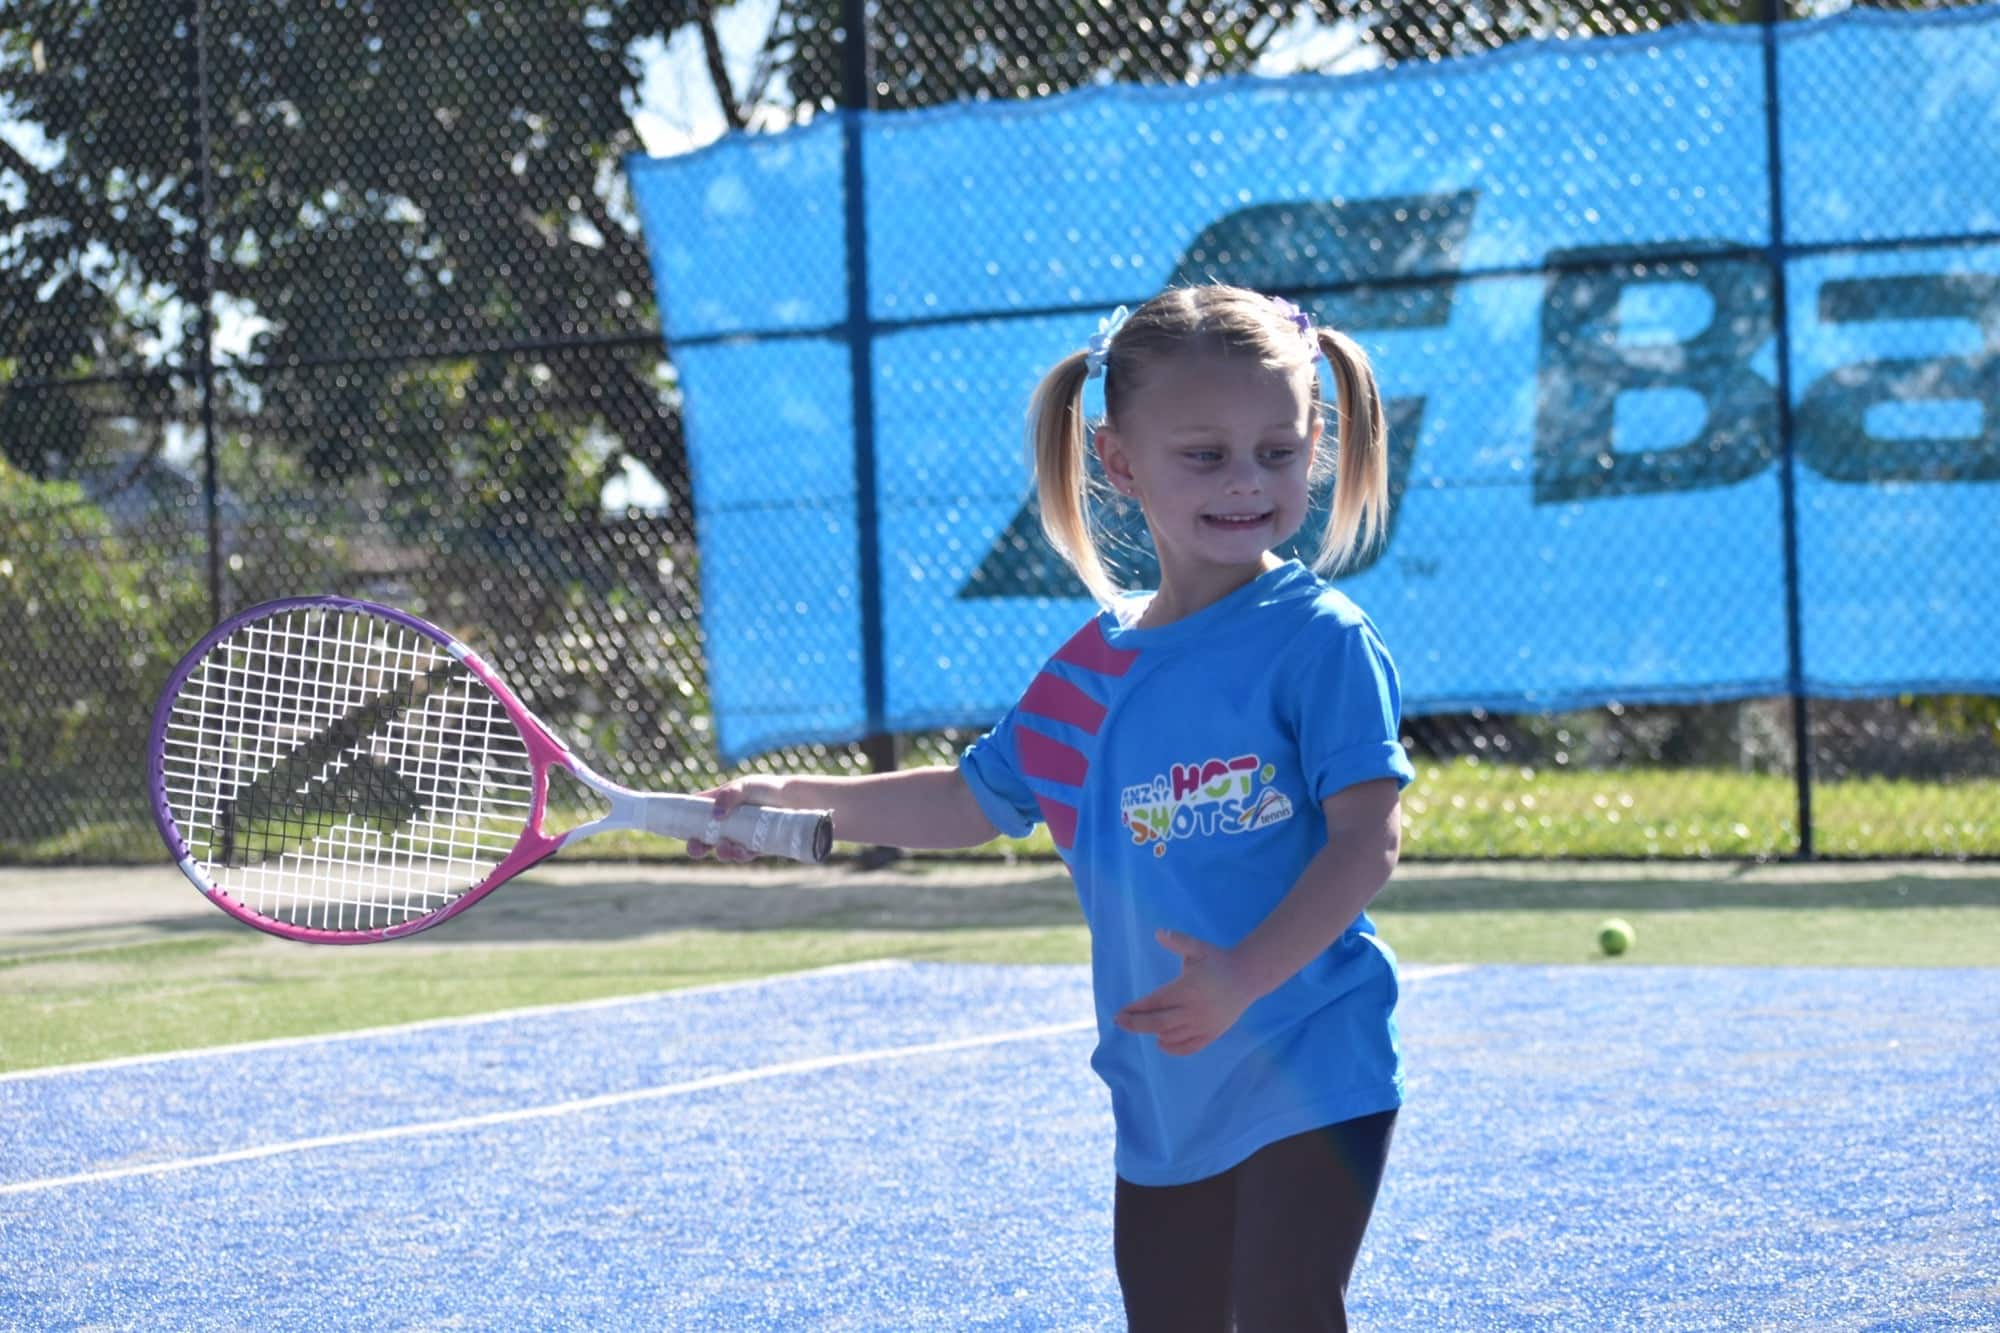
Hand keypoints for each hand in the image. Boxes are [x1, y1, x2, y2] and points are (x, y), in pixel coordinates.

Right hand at [685, 776, 793, 861]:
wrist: (796, 801)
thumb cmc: (766, 788)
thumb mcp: (746, 786)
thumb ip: (730, 795)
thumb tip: (715, 815)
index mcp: (715, 805)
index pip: (691, 813)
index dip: (679, 822)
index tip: (670, 829)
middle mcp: (723, 823)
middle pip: (701, 839)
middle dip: (695, 847)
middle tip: (696, 848)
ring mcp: (737, 836)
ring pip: (721, 850)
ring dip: (721, 852)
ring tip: (727, 848)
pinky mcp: (753, 847)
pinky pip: (742, 855)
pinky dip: (740, 855)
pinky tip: (745, 850)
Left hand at [1113, 928, 1258, 1056]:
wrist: (1248, 976)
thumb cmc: (1218, 960)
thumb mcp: (1198, 948)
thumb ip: (1178, 941)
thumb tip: (1159, 932)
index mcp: (1188, 989)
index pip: (1156, 1002)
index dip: (1136, 1008)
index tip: (1120, 1011)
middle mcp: (1195, 1010)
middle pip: (1159, 1022)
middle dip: (1136, 1024)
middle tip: (1119, 1021)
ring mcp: (1204, 1024)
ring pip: (1172, 1035)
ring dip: (1153, 1032)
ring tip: (1139, 1025)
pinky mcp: (1213, 1033)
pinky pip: (1190, 1047)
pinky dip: (1174, 1048)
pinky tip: (1160, 1042)